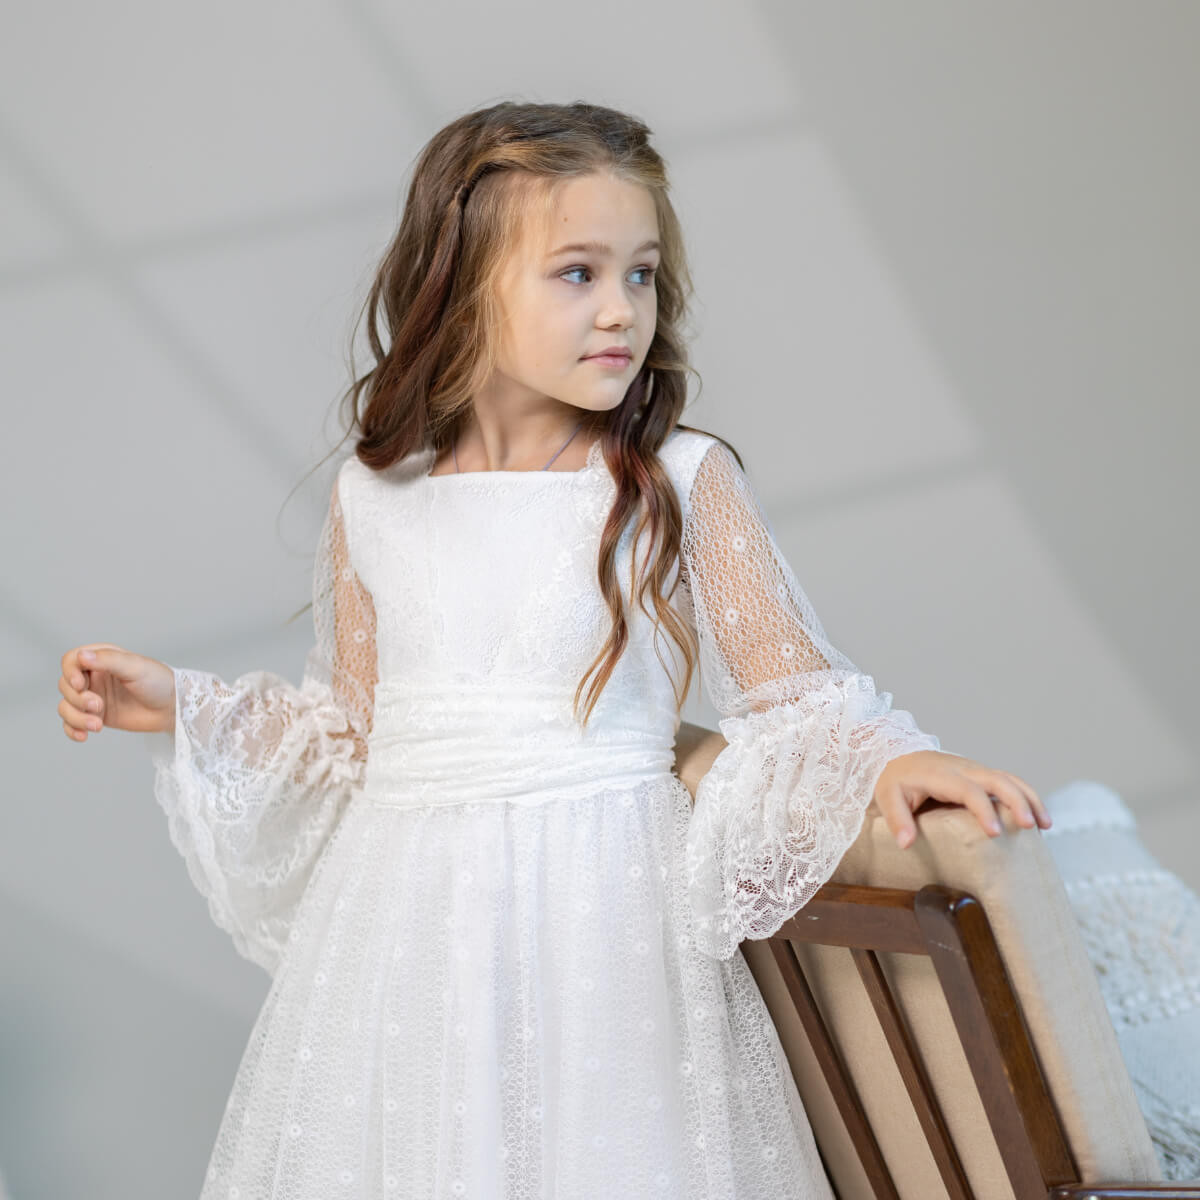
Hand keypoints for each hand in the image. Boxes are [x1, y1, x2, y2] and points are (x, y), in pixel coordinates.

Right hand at [58, 644, 175, 740]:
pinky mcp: (96, 716)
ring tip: (97, 725)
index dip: (69, 672)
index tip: (80, 684)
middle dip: (77, 698)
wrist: (172, 708)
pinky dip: (72, 729)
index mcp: (102, 658)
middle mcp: (94, 677)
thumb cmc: (158, 682)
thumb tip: (81, 656)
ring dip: (76, 717)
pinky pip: (72, 723)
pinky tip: (84, 736)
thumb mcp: (135, 667)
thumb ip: (109, 660)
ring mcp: (93, 697)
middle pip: (65, 685)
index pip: (71, 660)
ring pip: (66, 706)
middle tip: (99, 705)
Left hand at [873, 749, 1051, 848]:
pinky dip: (1026, 796)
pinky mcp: (980, 774)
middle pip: (997, 779)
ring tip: (1045, 825)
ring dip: (1029, 798)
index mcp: (941, 774)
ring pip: (1009, 778)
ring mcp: (974, 769)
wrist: (897, 755)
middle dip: (1017, 801)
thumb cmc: (894, 779)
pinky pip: (1008, 782)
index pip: (968, 790)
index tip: (995, 833)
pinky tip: (1037, 818)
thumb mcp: (887, 797)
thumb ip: (897, 819)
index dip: (983, 810)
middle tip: (1031, 827)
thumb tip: (906, 844)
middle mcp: (962, 768)